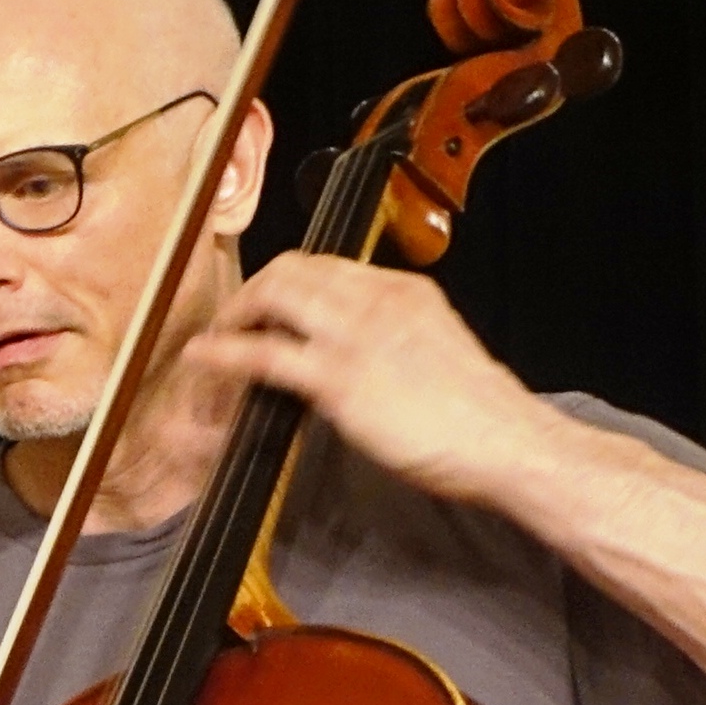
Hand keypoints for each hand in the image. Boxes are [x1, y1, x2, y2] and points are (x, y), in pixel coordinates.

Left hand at [198, 251, 558, 505]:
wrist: (502, 439)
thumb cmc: (473, 410)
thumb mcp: (432, 349)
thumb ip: (391, 337)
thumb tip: (350, 346)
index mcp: (403, 290)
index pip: (328, 265)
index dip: (285, 280)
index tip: (266, 303)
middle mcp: (378, 299)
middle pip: (294, 269)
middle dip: (253, 290)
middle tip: (233, 318)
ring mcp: (356, 336)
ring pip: (275, 296)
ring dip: (236, 312)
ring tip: (216, 336)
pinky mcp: (340, 379)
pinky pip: (265, 354)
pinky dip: (224, 351)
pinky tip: (203, 356)